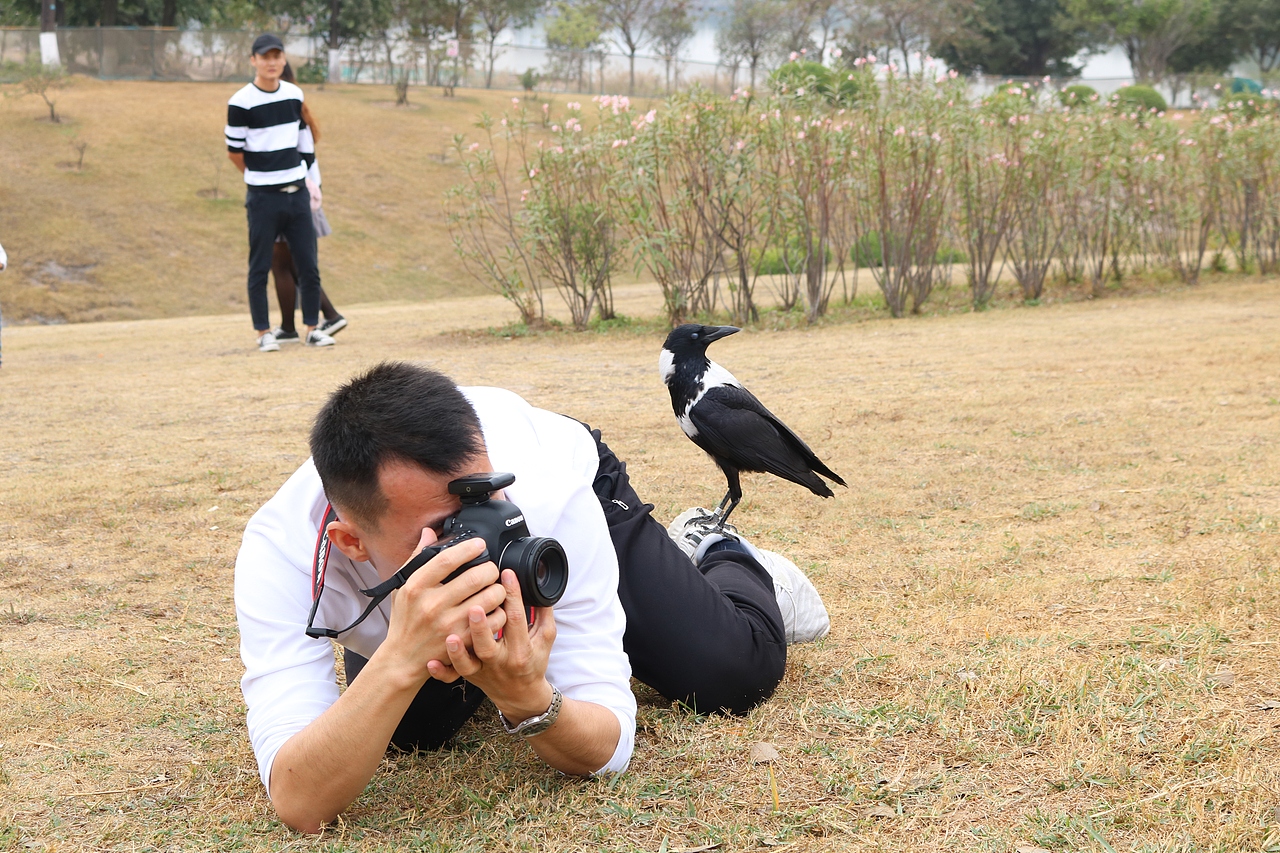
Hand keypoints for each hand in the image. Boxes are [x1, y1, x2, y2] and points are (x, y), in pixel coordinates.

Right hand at [380, 529, 507, 687]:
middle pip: (475, 577)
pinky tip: (493, 608)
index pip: (446, 560)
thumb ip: (417, 558)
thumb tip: (429, 532)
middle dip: (490, 569)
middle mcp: (432, 605)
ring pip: (490, 597)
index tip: (479, 544)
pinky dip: (499, 611)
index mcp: (416, 587)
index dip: (468, 548)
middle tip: (491, 570)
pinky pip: (494, 620)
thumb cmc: (405, 620)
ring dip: (498, 589)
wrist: (403, 658)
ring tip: (494, 588)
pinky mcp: (463, 641)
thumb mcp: (403, 587)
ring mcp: (448, 625)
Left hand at [428, 569, 557, 722]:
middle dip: (481, 627)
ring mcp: (482, 670)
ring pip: (468, 664)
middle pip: (489, 645)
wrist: (521, 695)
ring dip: (458, 650)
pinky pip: (453, 677)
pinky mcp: (470, 677)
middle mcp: (500, 661)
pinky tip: (432, 662)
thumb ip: (544, 614)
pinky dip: (442, 671)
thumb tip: (539, 587)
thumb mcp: (545, 639)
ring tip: (450, 636)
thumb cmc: (532, 662)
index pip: (516, 619)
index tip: (506, 574)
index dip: (512, 595)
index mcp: (521, 649)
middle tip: (473, 606)